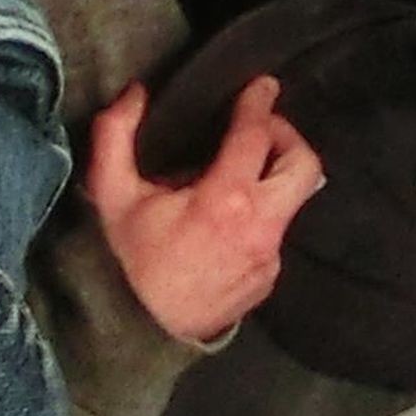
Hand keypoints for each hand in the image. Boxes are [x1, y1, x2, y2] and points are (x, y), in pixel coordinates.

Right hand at [87, 75, 323, 342]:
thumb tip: (136, 93)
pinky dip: (258, 214)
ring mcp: (271, 256)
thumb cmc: (129, 258)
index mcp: (225, 200)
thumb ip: (116, 134)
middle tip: (258, 129)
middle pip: (304, 165)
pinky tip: (226, 220)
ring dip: (271, 176)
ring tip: (237, 173)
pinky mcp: (270, 277)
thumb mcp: (111, 194)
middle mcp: (260, 227)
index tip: (262, 84)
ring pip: (292, 200)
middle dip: (286, 136)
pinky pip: (275, 232)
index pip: (257, 136)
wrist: (141, 331)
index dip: (260, 103)